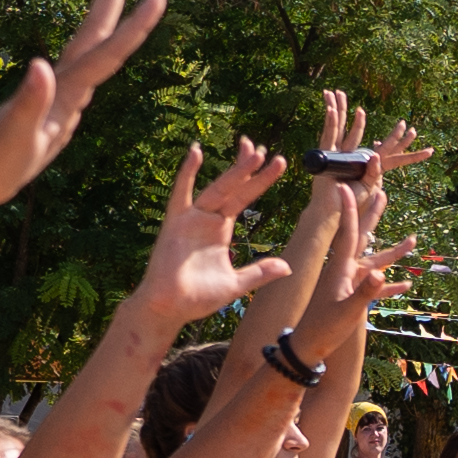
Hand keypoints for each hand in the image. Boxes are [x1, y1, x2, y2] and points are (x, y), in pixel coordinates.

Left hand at [0, 0, 165, 210]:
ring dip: (103, 19)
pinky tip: (97, 57)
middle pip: (93, 33)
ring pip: (90, 48)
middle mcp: (62, 82)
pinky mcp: (58, 107)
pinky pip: (86, 73)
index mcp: (62, 87)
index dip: (135, 24)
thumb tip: (41, 65)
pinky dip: (97, 56)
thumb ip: (29, 101)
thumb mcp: (15, 134)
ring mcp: (60, 93)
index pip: (106, 50)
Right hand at [136, 141, 287, 313]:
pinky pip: (181, 194)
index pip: (245, 198)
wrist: (169, 309)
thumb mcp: (236, 284)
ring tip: (250, 150)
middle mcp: (208, 219)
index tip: (278, 161)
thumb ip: (260, 272)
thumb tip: (288, 267)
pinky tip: (195, 152)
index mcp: (221, 229)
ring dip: (234, 171)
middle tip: (263, 148)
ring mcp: (191, 219)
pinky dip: (186, 173)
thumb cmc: (197, 297)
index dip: (261, 181)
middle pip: (233, 187)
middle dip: (248, 168)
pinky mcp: (175, 223)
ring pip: (217, 188)